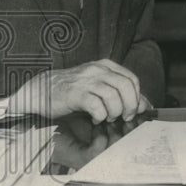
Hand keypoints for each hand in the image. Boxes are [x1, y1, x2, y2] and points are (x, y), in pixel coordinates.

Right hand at [9, 59, 143, 122]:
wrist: (40, 91)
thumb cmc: (72, 90)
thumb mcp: (98, 87)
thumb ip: (120, 94)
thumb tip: (144, 105)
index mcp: (105, 66)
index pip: (131, 79)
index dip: (137, 96)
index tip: (136, 109)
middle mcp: (97, 70)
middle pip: (126, 86)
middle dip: (130, 105)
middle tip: (126, 117)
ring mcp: (86, 81)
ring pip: (113, 96)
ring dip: (115, 111)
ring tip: (109, 118)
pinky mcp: (75, 94)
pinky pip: (97, 106)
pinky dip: (101, 115)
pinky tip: (96, 119)